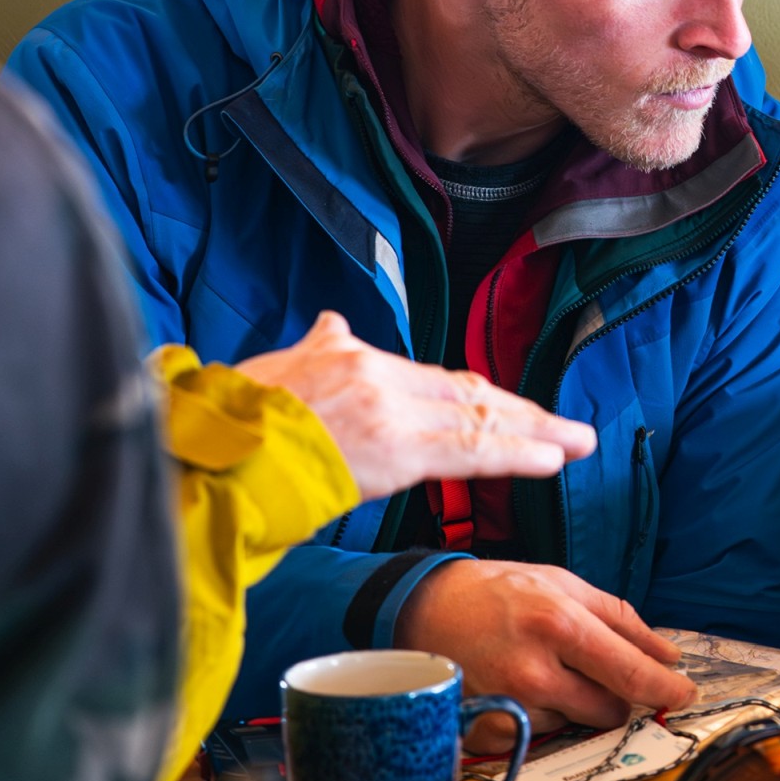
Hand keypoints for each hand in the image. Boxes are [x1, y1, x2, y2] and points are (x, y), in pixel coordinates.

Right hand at [237, 311, 596, 498]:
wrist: (204, 452)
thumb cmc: (233, 425)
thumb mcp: (282, 369)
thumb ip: (319, 348)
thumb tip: (332, 322)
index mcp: (356, 359)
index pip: (441, 382)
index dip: (488, 399)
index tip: (522, 412)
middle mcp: (380, 376)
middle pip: (471, 396)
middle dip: (525, 415)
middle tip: (571, 430)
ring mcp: (389, 411)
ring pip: (480, 421)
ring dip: (534, 434)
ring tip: (576, 443)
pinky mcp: (392, 447)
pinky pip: (469, 450)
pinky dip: (515, 452)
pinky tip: (549, 458)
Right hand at [395, 560, 698, 749]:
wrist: (427, 607)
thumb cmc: (502, 591)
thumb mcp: (566, 584)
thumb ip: (622, 620)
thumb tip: (668, 655)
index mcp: (561, 624)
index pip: (629, 672)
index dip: (665, 688)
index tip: (685, 693)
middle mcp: (535, 670)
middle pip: (609, 708)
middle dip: (614, 693)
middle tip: (591, 667)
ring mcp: (509, 704)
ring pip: (575, 722)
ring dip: (572, 702)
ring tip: (542, 665)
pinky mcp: (488, 729)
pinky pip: (540, 734)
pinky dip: (542, 715)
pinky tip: (522, 685)